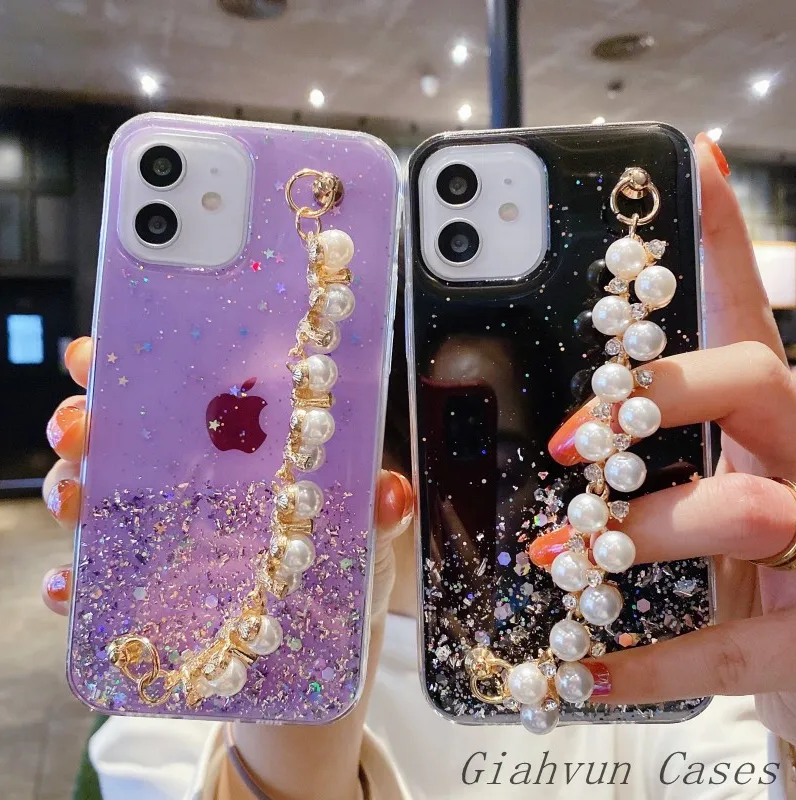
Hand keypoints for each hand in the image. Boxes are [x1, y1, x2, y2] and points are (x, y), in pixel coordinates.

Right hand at [42, 336, 413, 799]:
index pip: (185, 392)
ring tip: (75, 503)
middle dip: (89, 420)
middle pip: (123, 436)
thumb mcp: (365, 546)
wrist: (319, 680)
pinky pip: (94, 585)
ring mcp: (164, 541)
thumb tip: (389, 494)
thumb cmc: (344, 591)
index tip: (103, 356)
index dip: (136, 364)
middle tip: (82, 428)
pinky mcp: (146, 601)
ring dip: (71, 491)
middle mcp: (195, 488)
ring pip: (95, 499)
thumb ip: (377, 516)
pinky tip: (69, 588)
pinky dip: (71, 584)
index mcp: (245, 456)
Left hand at [549, 133, 795, 742]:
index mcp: (781, 420)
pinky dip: (643, 662)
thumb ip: (659, 455)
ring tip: (564, 558)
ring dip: (639, 531)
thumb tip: (572, 426)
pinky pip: (734, 643)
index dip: (725, 235)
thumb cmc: (754, 566)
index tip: (686, 162)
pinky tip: (583, 672)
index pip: (751, 309)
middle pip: (758, 378)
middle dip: (660, 398)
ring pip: (741, 505)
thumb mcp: (712, 490)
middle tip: (571, 439)